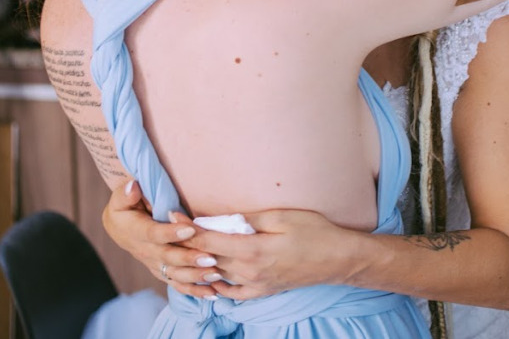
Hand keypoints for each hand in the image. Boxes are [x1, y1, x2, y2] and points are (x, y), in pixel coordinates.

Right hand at [102, 180, 220, 298]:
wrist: (119, 228)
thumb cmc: (124, 208)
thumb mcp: (119, 199)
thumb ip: (125, 194)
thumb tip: (133, 186)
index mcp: (136, 232)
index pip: (154, 234)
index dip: (172, 233)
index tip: (190, 230)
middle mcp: (146, 252)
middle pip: (168, 257)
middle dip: (190, 259)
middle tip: (211, 258)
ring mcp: (155, 264)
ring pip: (175, 274)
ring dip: (196, 276)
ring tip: (216, 274)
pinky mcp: (163, 271)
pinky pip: (178, 284)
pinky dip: (195, 291)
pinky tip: (213, 293)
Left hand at [183, 209, 353, 299]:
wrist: (338, 259)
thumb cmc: (313, 232)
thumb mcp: (281, 217)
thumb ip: (249, 219)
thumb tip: (222, 218)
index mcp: (252, 250)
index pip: (209, 241)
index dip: (188, 228)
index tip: (172, 215)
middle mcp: (249, 272)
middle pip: (208, 259)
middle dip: (187, 243)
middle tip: (170, 228)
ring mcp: (256, 285)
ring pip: (217, 275)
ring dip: (198, 263)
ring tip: (183, 249)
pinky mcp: (263, 291)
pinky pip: (232, 293)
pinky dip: (216, 285)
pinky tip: (208, 278)